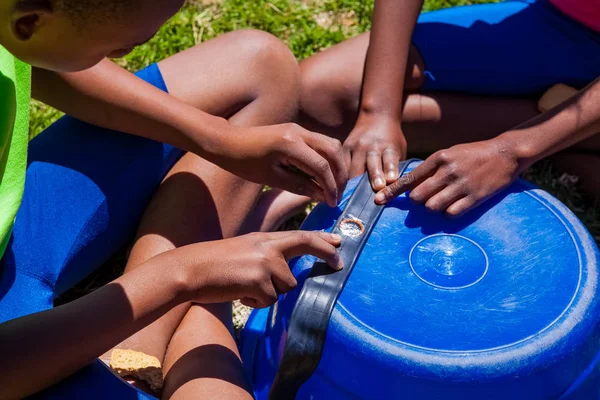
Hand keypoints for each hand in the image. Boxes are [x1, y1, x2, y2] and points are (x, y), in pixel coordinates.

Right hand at [182, 231, 342, 307]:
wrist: (189, 270)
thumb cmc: (212, 265)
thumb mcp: (243, 251)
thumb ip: (266, 257)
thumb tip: (287, 276)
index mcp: (262, 238)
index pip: (298, 235)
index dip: (320, 238)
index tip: (337, 241)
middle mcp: (268, 247)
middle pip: (305, 245)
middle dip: (326, 252)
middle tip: (339, 263)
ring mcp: (265, 263)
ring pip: (286, 286)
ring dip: (269, 293)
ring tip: (244, 287)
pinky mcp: (260, 281)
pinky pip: (269, 301)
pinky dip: (255, 303)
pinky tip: (238, 294)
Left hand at [217, 123, 347, 206]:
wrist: (227, 141)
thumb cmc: (243, 162)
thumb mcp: (271, 178)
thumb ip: (299, 186)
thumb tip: (322, 197)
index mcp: (290, 144)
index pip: (321, 166)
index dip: (330, 187)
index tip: (332, 203)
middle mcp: (298, 132)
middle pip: (333, 152)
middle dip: (340, 175)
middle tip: (338, 195)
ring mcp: (299, 129)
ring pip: (331, 145)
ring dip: (337, 165)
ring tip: (334, 187)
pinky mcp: (297, 130)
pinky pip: (321, 143)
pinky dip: (328, 159)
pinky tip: (324, 176)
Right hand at [343, 114, 406, 190]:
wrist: (377, 117)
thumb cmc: (391, 140)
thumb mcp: (399, 149)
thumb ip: (397, 167)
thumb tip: (398, 191)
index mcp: (388, 146)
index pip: (389, 158)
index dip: (390, 169)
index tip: (391, 180)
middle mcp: (371, 146)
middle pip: (371, 163)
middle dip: (373, 177)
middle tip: (376, 190)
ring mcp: (356, 146)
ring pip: (354, 167)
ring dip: (355, 183)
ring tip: (354, 197)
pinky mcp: (344, 148)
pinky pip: (341, 166)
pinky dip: (342, 178)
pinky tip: (341, 190)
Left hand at [375, 139, 521, 215]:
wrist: (505, 153)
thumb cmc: (472, 154)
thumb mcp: (449, 154)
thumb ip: (430, 169)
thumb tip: (410, 187)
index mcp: (438, 159)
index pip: (409, 178)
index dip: (392, 191)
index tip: (379, 200)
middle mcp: (448, 171)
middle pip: (418, 197)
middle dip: (418, 201)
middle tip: (427, 197)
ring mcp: (461, 185)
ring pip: (432, 207)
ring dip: (433, 207)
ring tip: (443, 200)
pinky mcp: (475, 197)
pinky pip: (451, 213)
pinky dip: (449, 212)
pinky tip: (455, 205)